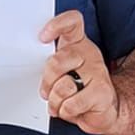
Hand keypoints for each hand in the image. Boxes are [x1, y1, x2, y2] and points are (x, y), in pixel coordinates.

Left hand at [39, 9, 120, 133]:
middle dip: (46, 82)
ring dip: (55, 101)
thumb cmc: (78, 89)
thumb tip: (31, 64)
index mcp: (77, 44)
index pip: (72, 22)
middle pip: (57, 61)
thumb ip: (50, 64)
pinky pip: (72, 104)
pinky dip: (65, 112)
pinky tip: (70, 110)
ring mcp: (98, 72)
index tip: (42, 38)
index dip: (56, 25)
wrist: (104, 109)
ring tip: (58, 104)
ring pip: (63, 86)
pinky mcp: (102, 92)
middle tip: (47, 92)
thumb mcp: (62, 72)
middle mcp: (88, 54)